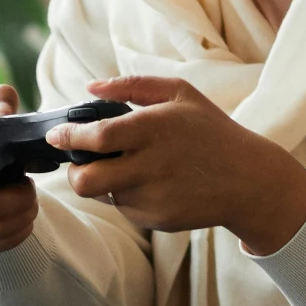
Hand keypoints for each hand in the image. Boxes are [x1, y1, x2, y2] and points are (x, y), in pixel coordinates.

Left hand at [46, 76, 305, 254]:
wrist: (249, 180)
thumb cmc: (211, 130)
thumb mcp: (180, 93)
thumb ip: (131, 85)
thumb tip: (90, 88)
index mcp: (152, 129)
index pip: (94, 138)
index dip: (67, 138)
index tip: (57, 135)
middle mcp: (149, 166)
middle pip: (84, 181)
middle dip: (72, 173)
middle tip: (80, 163)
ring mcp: (152, 197)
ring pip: (104, 195)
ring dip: (106, 182)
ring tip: (133, 168)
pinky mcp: (156, 220)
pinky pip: (125, 208)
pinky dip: (129, 196)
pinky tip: (154, 184)